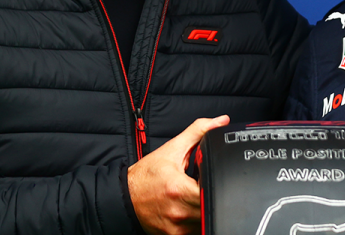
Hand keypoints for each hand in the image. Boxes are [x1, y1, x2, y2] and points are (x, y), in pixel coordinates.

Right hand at [128, 115, 229, 234]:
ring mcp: (177, 228)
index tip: (210, 176)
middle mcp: (179, 212)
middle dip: (211, 194)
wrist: (123, 197)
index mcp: (180, 189)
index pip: (213, 189)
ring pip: (205, 220)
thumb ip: (198, 132)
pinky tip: (187, 208)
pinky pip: (195, 230)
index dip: (217, 181)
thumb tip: (220, 121)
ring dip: (204, 208)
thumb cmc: (145, 176)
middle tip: (202, 185)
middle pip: (212, 206)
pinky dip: (195, 219)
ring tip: (193, 196)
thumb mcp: (172, 149)